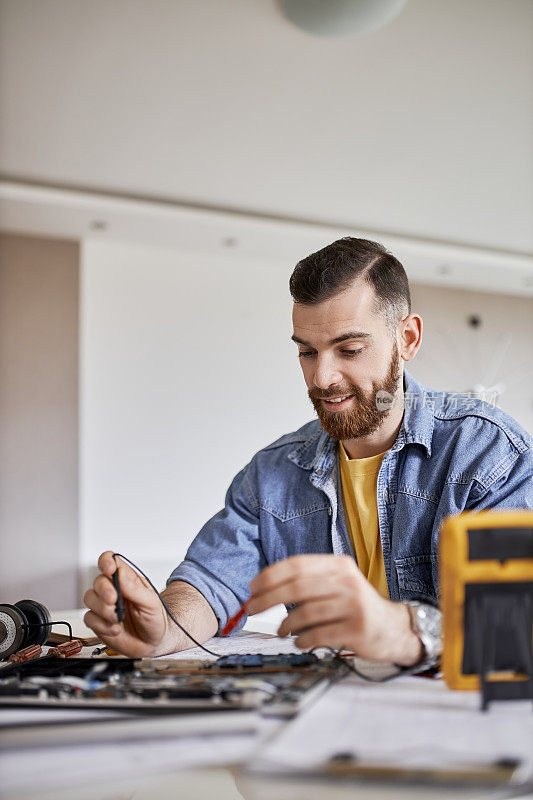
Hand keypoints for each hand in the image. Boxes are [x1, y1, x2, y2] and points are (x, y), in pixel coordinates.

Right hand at [83, 551, 167, 657]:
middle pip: (98, 580)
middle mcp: (113, 589)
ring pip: (89, 598)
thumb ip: (135, 588)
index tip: (109, 570)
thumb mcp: (151, 602)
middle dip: (104, 590)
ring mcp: (104, 605)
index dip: (106, 562)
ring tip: (117, 618)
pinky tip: (115, 629)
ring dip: (103, 609)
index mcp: (127, 579)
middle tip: (114, 600)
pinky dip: (101, 625)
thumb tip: (120, 573)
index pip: (111, 561)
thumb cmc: (154, 619)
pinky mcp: (98, 622)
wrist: (153, 643)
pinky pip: (89, 618)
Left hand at [246, 554, 422, 665]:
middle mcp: (347, 582)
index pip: (298, 565)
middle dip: (268, 598)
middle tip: (252, 608)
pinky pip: (318, 634)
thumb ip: (308, 582)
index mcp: (339, 566)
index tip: (253, 587)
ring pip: (306, 612)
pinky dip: (302, 640)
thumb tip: (265, 589)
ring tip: (281, 630)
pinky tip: (300, 642)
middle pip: (297, 587)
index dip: (271, 575)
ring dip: (285, 624)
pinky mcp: (357, 629)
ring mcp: (353, 605)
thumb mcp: (337, 584)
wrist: (393, 628)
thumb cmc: (356, 606)